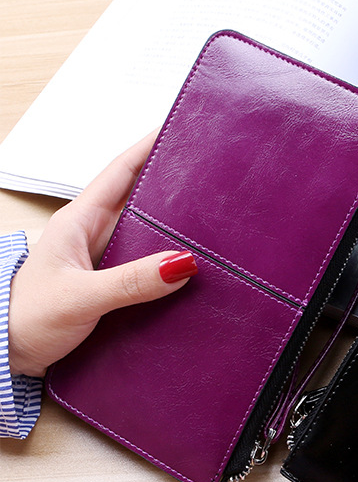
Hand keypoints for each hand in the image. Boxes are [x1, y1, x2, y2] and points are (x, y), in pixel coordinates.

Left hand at [8, 132, 197, 377]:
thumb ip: (130, 281)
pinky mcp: (112, 284)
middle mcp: (94, 235)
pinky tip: (192, 268)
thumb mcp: (79, 297)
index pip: (120, 172)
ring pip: (148, 233)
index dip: (149, 147)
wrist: (8, 354)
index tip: (180, 128)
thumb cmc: (26, 318)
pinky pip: (148, 264)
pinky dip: (170, 262)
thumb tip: (183, 263)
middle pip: (141, 198)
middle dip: (174, 184)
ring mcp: (104, 259)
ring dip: (176, 228)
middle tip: (210, 174)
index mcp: (79, 222)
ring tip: (213, 220)